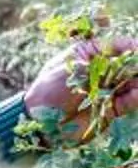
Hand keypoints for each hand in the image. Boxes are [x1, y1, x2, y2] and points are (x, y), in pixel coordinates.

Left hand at [22, 34, 137, 135]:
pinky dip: (135, 98)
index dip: (132, 46)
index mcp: (89, 53)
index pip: (117, 45)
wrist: (39, 121)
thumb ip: (103, 66)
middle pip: (129, 64)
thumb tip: (129, 61)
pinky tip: (137, 94)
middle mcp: (101, 70)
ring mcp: (108, 89)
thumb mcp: (76, 71)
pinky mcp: (111, 108)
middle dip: (137, 66)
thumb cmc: (49, 89)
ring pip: (133, 83)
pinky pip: (129, 101)